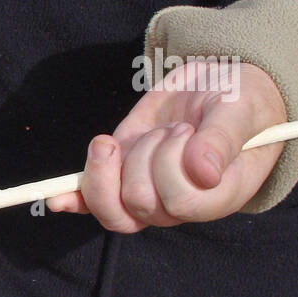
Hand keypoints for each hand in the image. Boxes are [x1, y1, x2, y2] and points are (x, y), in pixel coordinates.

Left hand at [46, 61, 286, 230]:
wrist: (220, 88)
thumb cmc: (240, 102)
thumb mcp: (239, 109)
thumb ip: (223, 139)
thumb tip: (203, 171)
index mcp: (217, 196)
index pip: (179, 202)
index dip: (171, 166)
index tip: (184, 130)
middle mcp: (179, 206)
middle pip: (138, 201)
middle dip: (147, 154)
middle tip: (173, 127)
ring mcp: (146, 194)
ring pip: (110, 209)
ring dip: (107, 168)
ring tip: (128, 138)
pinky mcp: (121, 177)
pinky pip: (92, 203)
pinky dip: (74, 200)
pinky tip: (57, 198)